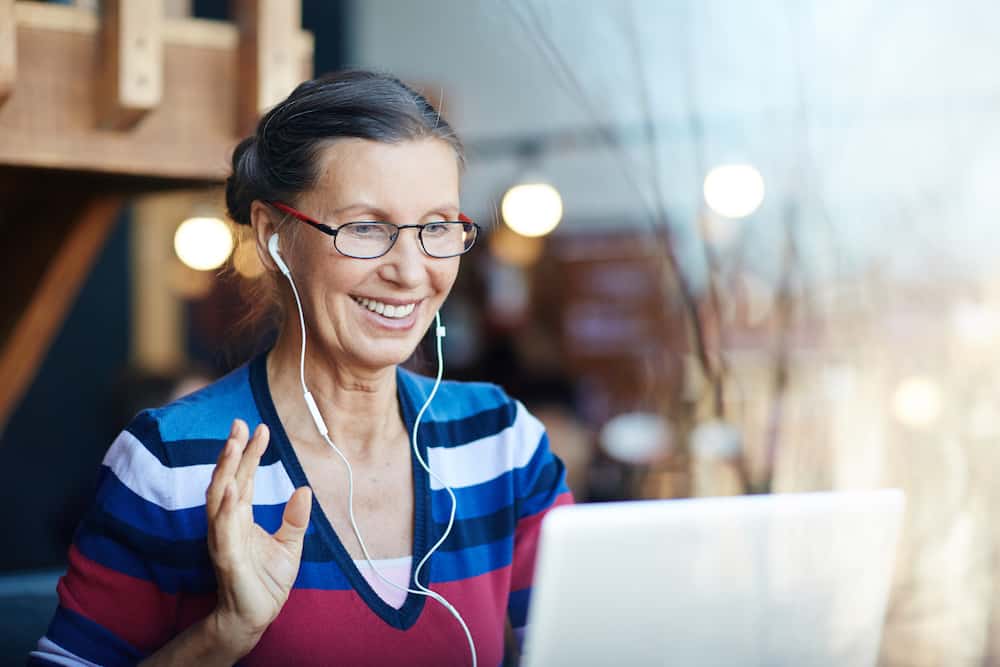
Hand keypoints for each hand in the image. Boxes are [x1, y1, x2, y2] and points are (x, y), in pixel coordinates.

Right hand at [205, 419, 311, 655]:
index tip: (259, 428)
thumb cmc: (267, 582)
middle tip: (240, 424)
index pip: (244, 477)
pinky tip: (231, 487)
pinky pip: (223, 529)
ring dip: (225, 470)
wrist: (256, 616)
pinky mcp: (227, 557)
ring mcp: (224, 538)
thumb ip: (295, 518)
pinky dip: (225, 507)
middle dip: (232, 451)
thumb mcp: (290, 544)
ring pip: (218, 498)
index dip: (250, 453)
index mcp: (241, 517)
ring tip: (232, 446)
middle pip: (227, 479)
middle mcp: (228, 523)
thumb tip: (304, 489)